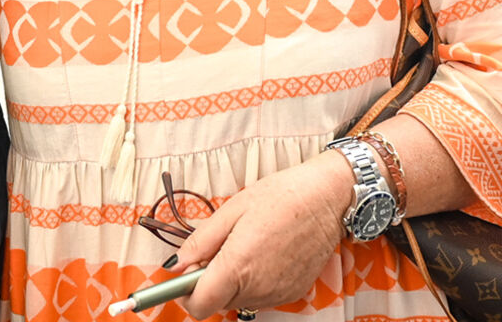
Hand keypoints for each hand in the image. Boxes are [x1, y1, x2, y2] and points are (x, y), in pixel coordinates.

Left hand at [173, 152, 353, 318]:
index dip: (184, 294)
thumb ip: (200, 241)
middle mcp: (258, 288)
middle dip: (208, 283)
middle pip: (217, 303)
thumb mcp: (231, 209)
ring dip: (231, 283)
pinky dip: (253, 283)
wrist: (326, 198)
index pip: (200, 305)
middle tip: (216, 250)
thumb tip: (175, 265)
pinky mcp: (293, 293)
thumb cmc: (280, 197)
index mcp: (237, 266)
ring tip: (243, 247)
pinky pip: (261, 297)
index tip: (183, 276)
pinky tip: (262, 254)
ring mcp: (277, 294)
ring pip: (238, 301)